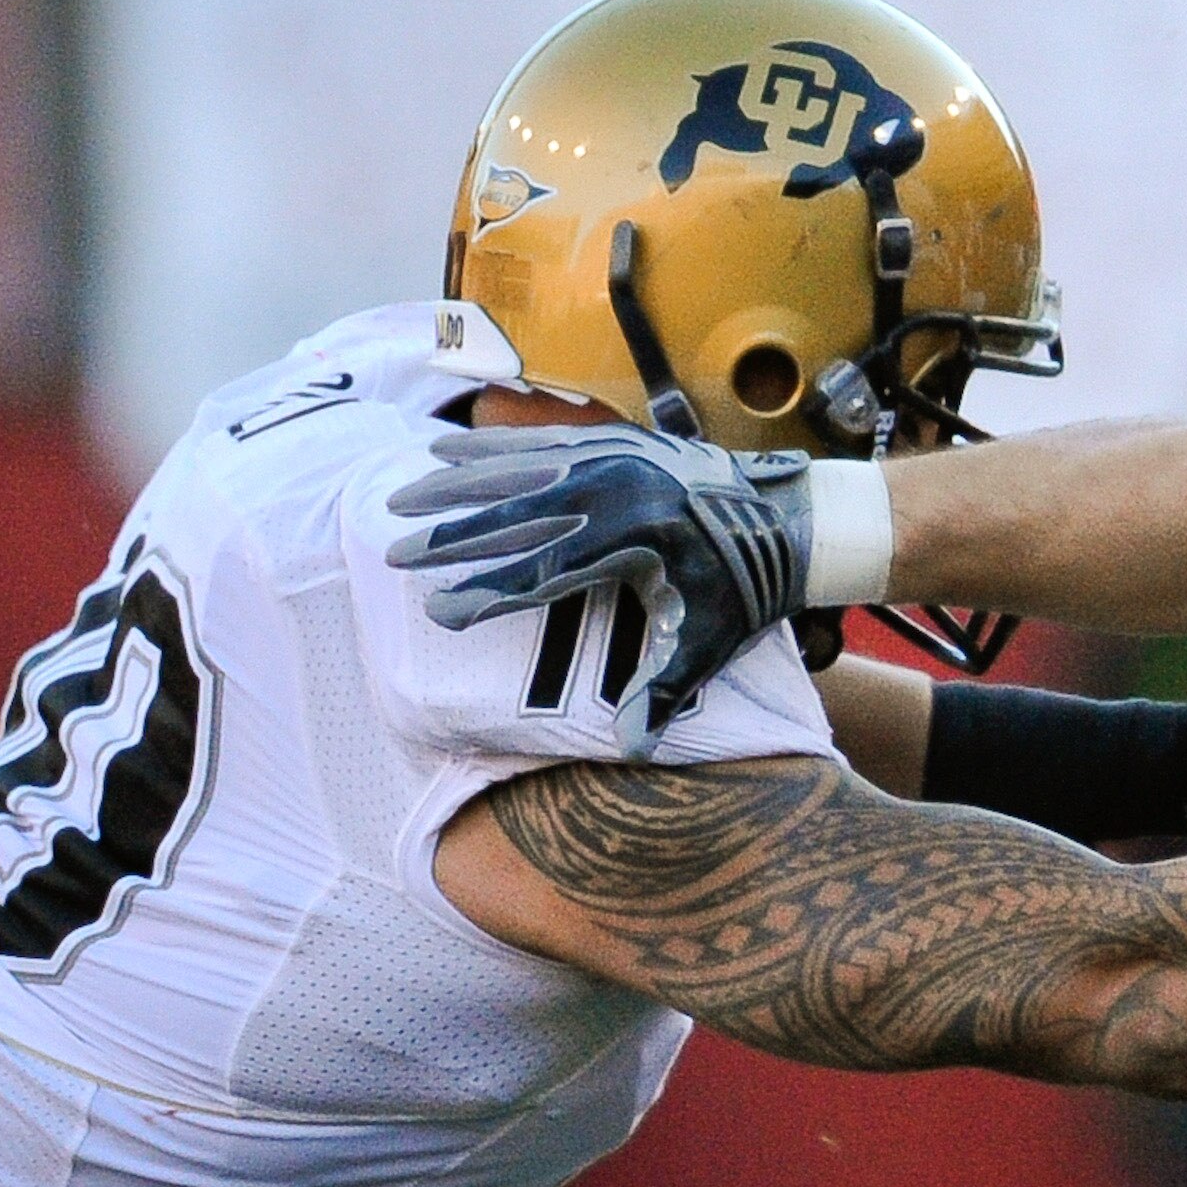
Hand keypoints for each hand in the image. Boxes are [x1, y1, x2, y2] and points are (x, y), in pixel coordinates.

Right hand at [388, 427, 806, 751]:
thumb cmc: (745, 589)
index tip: (437, 611)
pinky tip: (442, 449)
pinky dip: (491, 447)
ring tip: (401, 500)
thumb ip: (665, 691)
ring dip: (456, 485)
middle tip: (393, 555)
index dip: (489, 593)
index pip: (546, 573)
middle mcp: (623, 489)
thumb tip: (634, 749)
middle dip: (453, 537)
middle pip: (520, 515)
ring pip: (520, 468)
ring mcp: (618, 456)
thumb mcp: (708, 640)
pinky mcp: (617, 438)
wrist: (794, 520)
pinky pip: (542, 439)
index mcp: (640, 540)